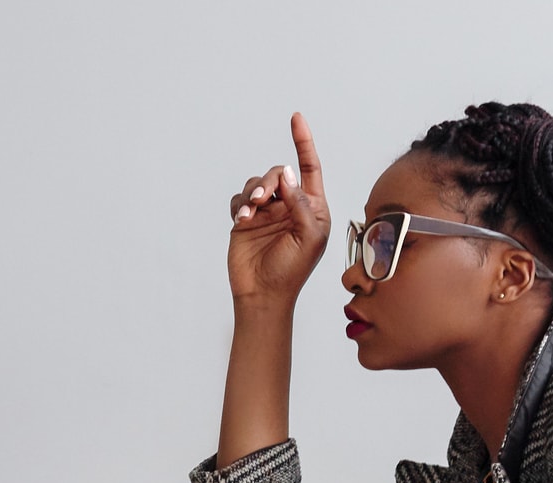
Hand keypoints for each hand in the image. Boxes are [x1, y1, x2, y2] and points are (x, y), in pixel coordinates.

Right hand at [226, 112, 330, 304]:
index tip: (296, 118)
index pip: (309, 168)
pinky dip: (240, 205)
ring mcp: (267, 213)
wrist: (264, 294)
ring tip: (251, 212)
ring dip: (253, 193)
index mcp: (313, 209)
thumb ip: (301, 203)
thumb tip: (286, 173)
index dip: (303, 142)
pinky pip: (239, 199)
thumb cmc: (292, 271)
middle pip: (279, 173)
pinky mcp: (246, 220)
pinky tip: (242, 220)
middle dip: (270, 180)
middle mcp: (290, 206)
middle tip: (263, 198)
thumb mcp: (309, 237)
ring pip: (257, 183)